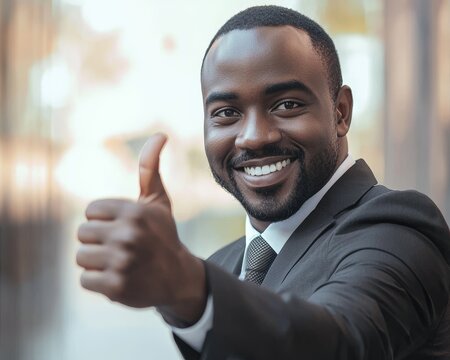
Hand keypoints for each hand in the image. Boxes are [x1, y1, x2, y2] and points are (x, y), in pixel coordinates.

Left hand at [76, 133, 206, 323]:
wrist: (178, 277)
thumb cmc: (163, 235)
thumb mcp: (158, 201)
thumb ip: (150, 168)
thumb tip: (160, 134)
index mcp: (134, 211)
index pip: (90, 212)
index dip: (105, 221)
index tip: (123, 228)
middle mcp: (127, 234)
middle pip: (82, 233)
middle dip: (99, 241)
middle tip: (122, 247)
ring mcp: (121, 261)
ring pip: (81, 257)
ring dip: (97, 262)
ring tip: (120, 263)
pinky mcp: (116, 287)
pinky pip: (85, 280)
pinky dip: (99, 282)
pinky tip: (119, 278)